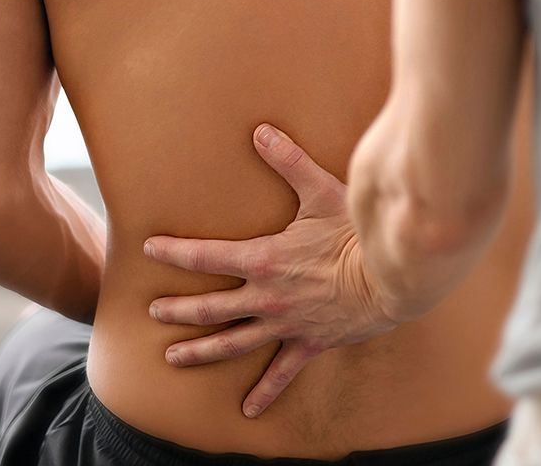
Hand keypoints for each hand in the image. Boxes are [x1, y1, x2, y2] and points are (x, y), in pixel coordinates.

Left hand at [145, 124, 401, 417]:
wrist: (391, 278)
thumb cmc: (356, 233)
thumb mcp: (322, 191)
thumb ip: (289, 162)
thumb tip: (260, 130)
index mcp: (264, 259)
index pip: (206, 256)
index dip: (175, 252)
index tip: (150, 248)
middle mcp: (266, 297)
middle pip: (210, 308)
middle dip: (177, 309)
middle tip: (152, 311)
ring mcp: (285, 324)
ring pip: (233, 343)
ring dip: (200, 351)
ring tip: (173, 357)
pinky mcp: (308, 343)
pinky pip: (282, 373)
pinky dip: (264, 392)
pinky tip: (248, 410)